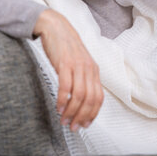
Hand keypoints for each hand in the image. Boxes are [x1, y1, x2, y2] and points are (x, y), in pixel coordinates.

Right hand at [33, 9, 103, 131]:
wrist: (57, 28)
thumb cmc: (67, 47)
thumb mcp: (80, 63)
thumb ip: (84, 78)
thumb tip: (83, 98)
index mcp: (94, 70)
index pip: (99, 97)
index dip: (93, 114)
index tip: (85, 124)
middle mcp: (89, 69)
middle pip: (90, 99)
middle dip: (82, 117)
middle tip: (73, 127)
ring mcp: (78, 66)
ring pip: (79, 95)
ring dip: (72, 112)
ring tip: (64, 120)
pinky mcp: (65, 63)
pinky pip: (66, 86)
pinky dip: (63, 99)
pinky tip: (59, 107)